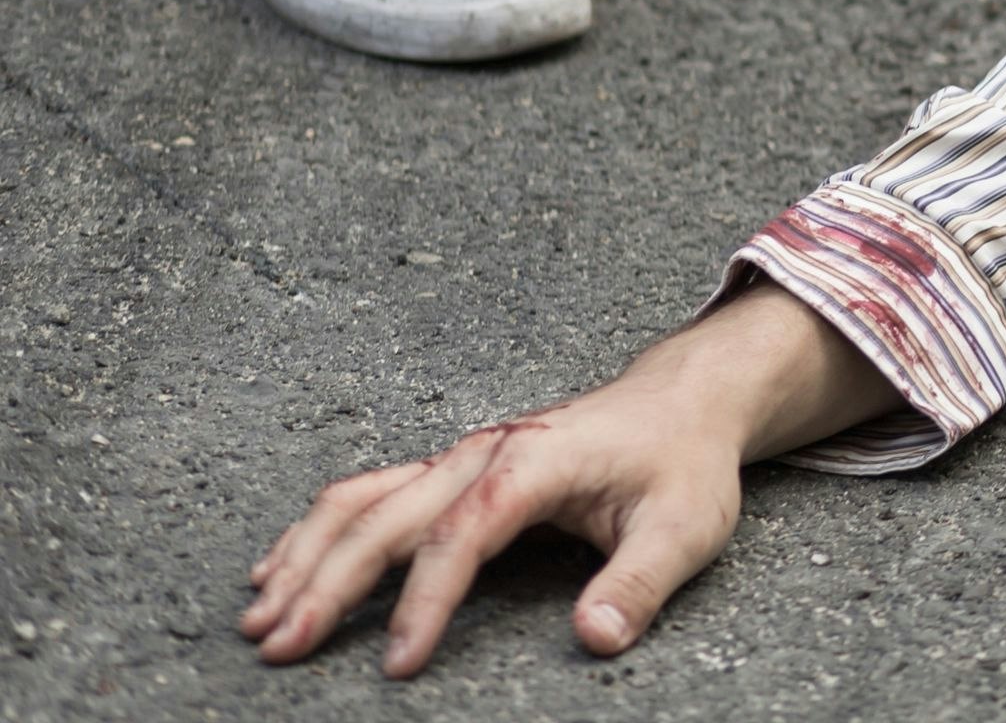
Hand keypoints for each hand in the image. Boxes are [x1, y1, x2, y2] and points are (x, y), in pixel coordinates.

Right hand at [239, 284, 895, 676]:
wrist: (681, 403)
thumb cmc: (681, 464)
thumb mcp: (686, 526)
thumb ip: (640, 582)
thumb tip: (595, 636)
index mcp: (533, 463)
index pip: (461, 536)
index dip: (425, 602)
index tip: (400, 662)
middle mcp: (481, 453)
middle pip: (385, 518)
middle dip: (326, 584)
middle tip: (281, 647)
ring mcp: (459, 457)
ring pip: (359, 501)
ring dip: (303, 557)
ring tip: (259, 617)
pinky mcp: (451, 470)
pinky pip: (368, 495)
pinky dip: (316, 532)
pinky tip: (279, 569)